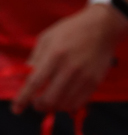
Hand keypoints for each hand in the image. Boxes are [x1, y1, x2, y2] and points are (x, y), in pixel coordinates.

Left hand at [12, 6, 127, 113]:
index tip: (17, 109)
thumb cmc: (71, 29)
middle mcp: (70, 67)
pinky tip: (65, 99)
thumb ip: (35, 58)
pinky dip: (68, 106)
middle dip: (39, 105)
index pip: (35, 83)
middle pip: (49, 99)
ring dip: (53, 106)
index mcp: (55, 54)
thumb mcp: (48, 37)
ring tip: (51, 100)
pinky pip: (78, 103)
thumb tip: (27, 78)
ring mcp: (84, 76)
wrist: (103, 26)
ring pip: (63, 104)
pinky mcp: (95, 81)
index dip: (23, 99)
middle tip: (37, 103)